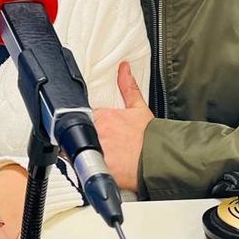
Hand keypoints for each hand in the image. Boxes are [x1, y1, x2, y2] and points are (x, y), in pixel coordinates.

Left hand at [92, 62, 152, 191]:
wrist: (160, 161)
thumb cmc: (151, 138)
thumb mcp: (139, 108)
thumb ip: (128, 87)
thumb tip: (124, 68)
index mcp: (103, 116)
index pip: (83, 116)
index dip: (86, 123)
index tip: (95, 130)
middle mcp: (97, 132)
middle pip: (79, 134)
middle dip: (84, 139)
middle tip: (98, 146)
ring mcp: (97, 150)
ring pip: (78, 152)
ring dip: (83, 154)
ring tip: (96, 158)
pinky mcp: (98, 168)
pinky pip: (84, 169)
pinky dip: (87, 170)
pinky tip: (97, 169)